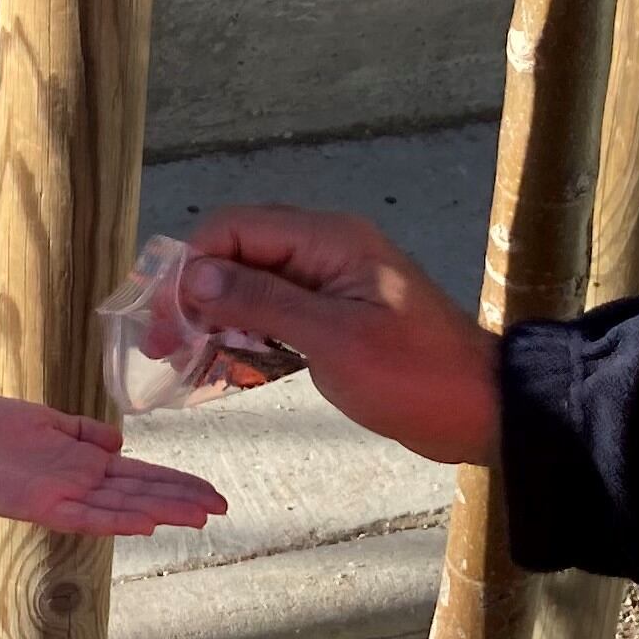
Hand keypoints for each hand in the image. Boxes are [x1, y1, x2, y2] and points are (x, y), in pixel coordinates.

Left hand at [0, 395, 228, 535]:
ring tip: (198, 517)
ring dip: (162, 511)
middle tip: (221, 507)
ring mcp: (65, 495)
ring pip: (124, 507)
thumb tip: (120, 444)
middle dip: (182, 499)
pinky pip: (88, 516)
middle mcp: (82, 483)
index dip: (177, 482)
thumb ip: (83, 433)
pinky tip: (147, 521)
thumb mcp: (47, 422)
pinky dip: (117, 520)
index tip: (209, 490)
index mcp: (85, 463)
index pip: (142, 474)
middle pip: (143, 492)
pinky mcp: (44, 505)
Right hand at [178, 207, 498, 463]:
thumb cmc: (415, 375)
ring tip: (177, 358)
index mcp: (329, 239)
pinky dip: (243, 334)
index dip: (190, 265)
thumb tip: (195, 276)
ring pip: (251, 284)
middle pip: (238, 252)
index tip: (160, 316)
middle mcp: (325, 249)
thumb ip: (264, 303)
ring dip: (214, 316)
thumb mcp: (335, 341)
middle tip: (159, 344)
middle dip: (193, 292)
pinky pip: (273, 312)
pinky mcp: (333, 317)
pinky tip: (217, 366)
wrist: (479, 411)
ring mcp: (330, 284)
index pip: (236, 227)